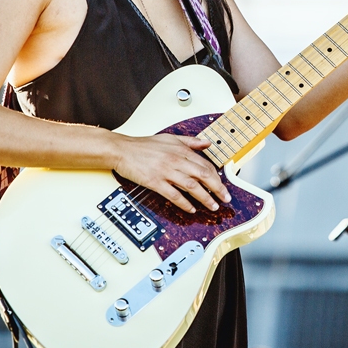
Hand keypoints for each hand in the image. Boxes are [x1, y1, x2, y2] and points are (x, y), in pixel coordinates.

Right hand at [112, 134, 231, 212]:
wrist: (122, 150)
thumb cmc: (144, 145)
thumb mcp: (170, 138)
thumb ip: (191, 141)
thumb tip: (207, 143)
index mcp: (181, 150)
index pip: (205, 165)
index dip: (217, 177)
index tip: (223, 186)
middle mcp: (176, 160)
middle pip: (202, 175)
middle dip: (217, 189)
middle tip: (225, 199)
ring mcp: (165, 171)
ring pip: (191, 186)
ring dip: (204, 198)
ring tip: (213, 206)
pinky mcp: (155, 182)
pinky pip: (173, 195)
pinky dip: (184, 203)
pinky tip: (191, 209)